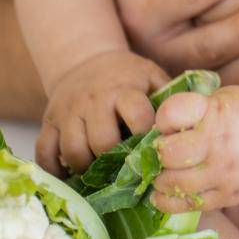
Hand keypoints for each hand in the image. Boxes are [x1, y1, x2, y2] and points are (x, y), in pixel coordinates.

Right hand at [37, 50, 168, 175]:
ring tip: (99, 176)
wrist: (85, 60)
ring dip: (86, 169)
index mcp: (123, 89)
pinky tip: (67, 178)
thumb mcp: (151, 76)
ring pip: (72, 150)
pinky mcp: (48, 121)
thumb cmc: (127, 76)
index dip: (147, 135)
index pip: (137, 115)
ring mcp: (68, 112)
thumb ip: (169, 98)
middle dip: (114, 161)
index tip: (154, 151)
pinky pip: (44, 151)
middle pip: (101, 140)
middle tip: (124, 172)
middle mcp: (93, 100)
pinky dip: (53, 170)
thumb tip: (194, 127)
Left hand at [148, 85, 238, 212]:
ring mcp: (224, 172)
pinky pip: (191, 205)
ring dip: (160, 181)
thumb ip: (192, 110)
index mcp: (214, 113)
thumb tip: (157, 130)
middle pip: (168, 153)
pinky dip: (169, 202)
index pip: (170, 114)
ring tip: (161, 176)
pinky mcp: (228, 195)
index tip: (166, 126)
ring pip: (175, 183)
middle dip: (157, 154)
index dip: (162, 120)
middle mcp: (218, 143)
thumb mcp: (221, 99)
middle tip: (160, 155)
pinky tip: (162, 196)